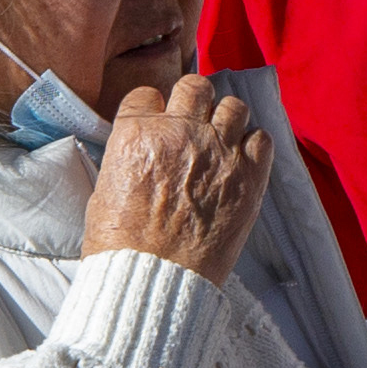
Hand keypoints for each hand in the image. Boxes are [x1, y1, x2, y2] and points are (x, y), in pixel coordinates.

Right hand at [82, 71, 270, 278]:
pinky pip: (262, 139)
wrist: (155, 280)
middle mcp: (180, 133)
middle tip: (193, 122)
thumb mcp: (104, 190)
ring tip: (221, 141)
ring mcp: (219, 152)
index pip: (148, 94)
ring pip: (234, 106)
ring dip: (226, 120)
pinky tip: (242, 161)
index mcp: (136, 133)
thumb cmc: (122, 247)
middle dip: (193, 101)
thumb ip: (126, 157)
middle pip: (195, 87)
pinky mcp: (249, 177)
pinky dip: (253, 146)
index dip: (153, 109)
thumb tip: (141, 149)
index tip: (158, 122)